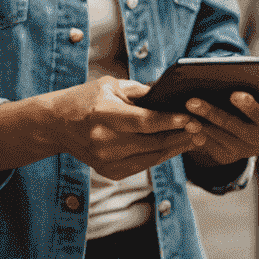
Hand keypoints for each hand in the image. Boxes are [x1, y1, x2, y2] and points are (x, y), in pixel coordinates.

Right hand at [54, 76, 204, 177]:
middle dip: (180, 135)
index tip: (191, 117)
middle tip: (202, 127)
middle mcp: (104, 141)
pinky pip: (143, 165)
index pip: (144, 121)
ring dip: (176, 147)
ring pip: (151, 156)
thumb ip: (141, 92)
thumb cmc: (85, 99)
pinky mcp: (109, 172)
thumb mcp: (111, 86)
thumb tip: (171, 95)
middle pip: (152, 142)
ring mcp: (106, 160)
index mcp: (104, 115)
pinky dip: (161, 156)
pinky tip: (175, 147)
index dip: (170, 121)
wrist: (56, 125)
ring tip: (196, 138)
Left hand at [182, 90, 258, 168]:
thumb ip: (250, 87)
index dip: (250, 106)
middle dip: (213, 113)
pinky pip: (211, 148)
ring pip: (221, 139)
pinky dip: (199, 135)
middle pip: (237, 128)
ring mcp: (246, 152)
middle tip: (192, 101)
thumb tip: (227, 71)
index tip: (233, 94)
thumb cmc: (255, 101)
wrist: (255, 130)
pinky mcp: (228, 158)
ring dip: (202, 124)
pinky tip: (187, 124)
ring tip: (185, 111)